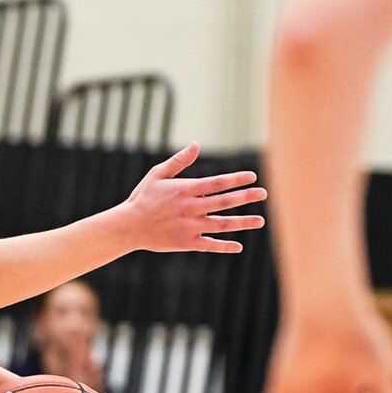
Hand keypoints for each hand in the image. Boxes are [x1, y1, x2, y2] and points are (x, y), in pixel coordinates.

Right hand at [124, 143, 266, 254]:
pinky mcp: (185, 243)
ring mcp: (189, 227)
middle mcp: (190, 208)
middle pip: (224, 202)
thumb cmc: (143, 199)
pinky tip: (238, 246)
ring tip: (260, 221)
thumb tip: (196, 145)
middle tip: (263, 194)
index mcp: (185, 190)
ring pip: (222, 225)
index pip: (217, 183)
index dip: (236, 179)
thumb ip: (179, 161)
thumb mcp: (157, 174)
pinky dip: (224, 247)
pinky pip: (209, 245)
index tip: (252, 177)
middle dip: (246, 197)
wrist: (128, 227)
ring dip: (243, 223)